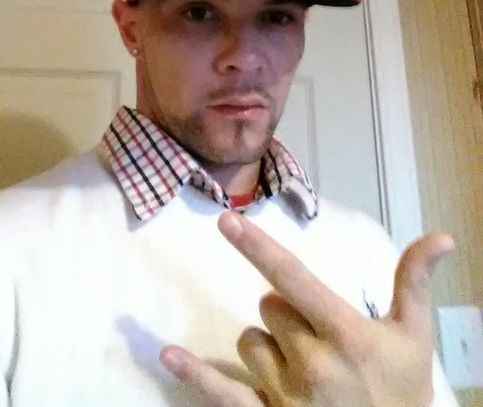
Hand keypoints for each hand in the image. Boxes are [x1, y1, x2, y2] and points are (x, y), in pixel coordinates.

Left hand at [160, 211, 453, 406]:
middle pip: (268, 306)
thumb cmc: (401, 392)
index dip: (258, 246)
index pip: (293, 277)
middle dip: (287, 312)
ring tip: (304, 368)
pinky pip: (222, 393)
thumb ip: (415, 283)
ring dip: (268, 345)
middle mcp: (311, 361)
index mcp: (344, 333)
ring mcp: (285, 394)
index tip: (227, 220)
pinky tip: (170, 354)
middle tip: (320, 338)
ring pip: (250, 340)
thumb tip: (440, 237)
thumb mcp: (414, 336)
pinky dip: (195, 374)